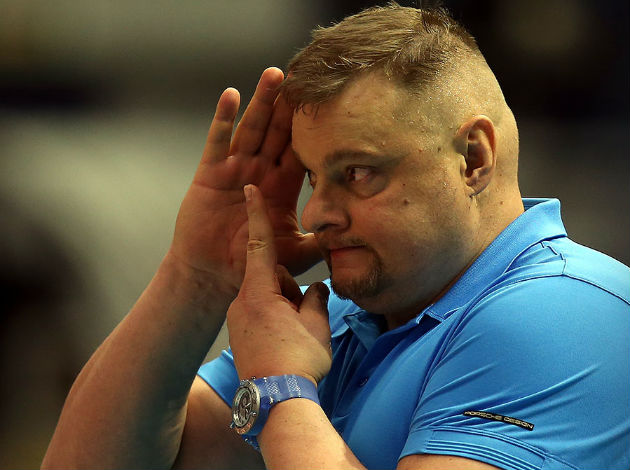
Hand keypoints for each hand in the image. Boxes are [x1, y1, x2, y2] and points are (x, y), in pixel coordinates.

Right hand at [168, 68, 321, 305]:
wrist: (215, 275)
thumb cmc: (251, 263)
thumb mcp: (295, 251)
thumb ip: (322, 240)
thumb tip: (357, 235)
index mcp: (281, 186)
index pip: (300, 149)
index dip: (313, 127)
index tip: (331, 102)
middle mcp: (259, 171)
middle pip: (278, 131)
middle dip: (290, 105)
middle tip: (305, 75)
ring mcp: (234, 169)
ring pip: (252, 129)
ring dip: (262, 102)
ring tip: (275, 75)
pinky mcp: (210, 174)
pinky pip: (217, 142)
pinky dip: (223, 119)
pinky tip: (232, 96)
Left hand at [227, 184, 331, 384]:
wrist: (275, 403)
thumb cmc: (297, 359)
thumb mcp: (316, 324)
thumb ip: (316, 299)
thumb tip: (316, 290)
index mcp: (259, 291)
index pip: (259, 243)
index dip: (257, 215)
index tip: (249, 189)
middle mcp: (242, 301)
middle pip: (270, 277)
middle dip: (289, 287)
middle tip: (304, 313)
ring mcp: (238, 320)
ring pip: (266, 297)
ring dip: (284, 306)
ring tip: (297, 335)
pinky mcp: (239, 336)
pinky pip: (259, 315)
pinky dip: (274, 319)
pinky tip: (286, 341)